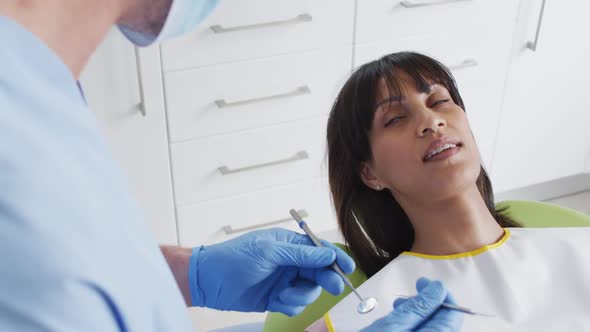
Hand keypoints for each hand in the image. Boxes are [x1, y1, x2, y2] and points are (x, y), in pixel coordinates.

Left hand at [188, 228, 354, 315]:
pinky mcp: (278, 298)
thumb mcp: (270, 252)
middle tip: (334, 287)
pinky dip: (290, 305)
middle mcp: (291, 262)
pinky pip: (296, 305)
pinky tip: (276, 301)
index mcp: (290, 244)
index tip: (349, 267)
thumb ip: (301, 254)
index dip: (337, 257)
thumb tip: (329, 253)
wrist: (209, 281)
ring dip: (301, 295)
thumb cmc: (235, 258)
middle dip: (327, 279)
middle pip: (321, 271)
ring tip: (283, 294)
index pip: (320, 248)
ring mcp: (285, 280)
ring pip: (310, 291)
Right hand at [360, 277, 463, 331]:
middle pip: (444, 325)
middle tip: (406, 295)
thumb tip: (437, 290)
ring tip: (397, 308)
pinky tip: (397, 325)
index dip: (442, 295)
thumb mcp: (391, 327)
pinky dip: (412, 329)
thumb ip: (418, 308)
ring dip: (419, 316)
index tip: (426, 284)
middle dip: (427, 305)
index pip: (453, 316)